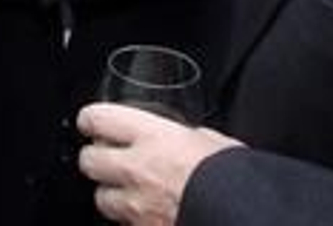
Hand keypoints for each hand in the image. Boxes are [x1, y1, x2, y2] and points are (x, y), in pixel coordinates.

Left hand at [77, 103, 237, 224]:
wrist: (244, 217)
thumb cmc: (236, 180)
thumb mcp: (215, 143)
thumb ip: (191, 138)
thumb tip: (188, 138)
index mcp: (153, 137)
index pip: (97, 118)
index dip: (91, 119)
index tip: (93, 121)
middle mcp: (137, 170)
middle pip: (88, 160)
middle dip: (96, 158)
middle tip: (107, 156)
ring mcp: (137, 207)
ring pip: (101, 198)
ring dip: (111, 193)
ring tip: (128, 191)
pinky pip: (125, 224)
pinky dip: (132, 220)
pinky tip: (148, 215)